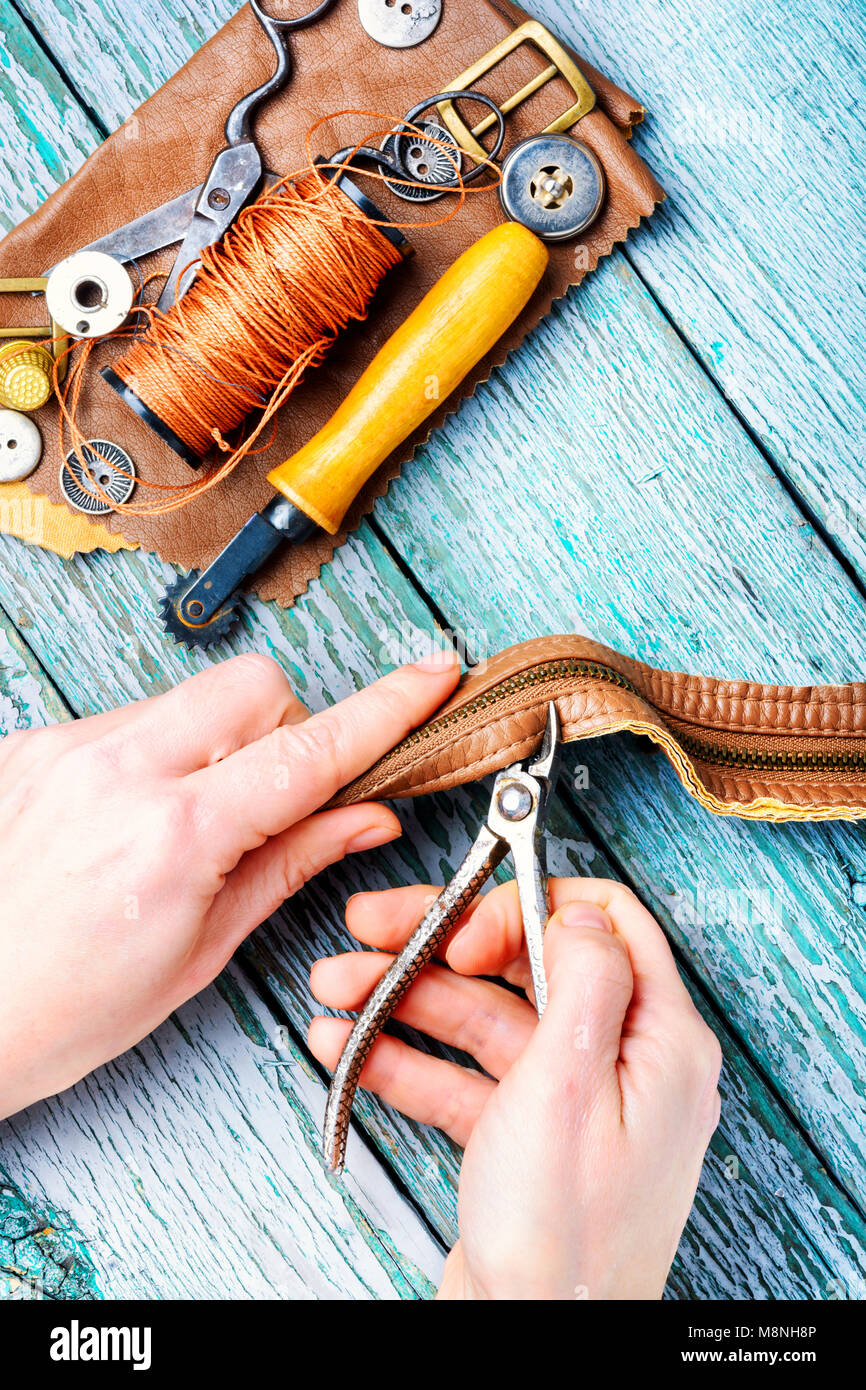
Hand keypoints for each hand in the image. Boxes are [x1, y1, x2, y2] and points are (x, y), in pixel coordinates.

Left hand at [0, 649, 458, 1121]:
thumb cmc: (71, 1009)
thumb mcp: (204, 951)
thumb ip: (292, 862)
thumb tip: (368, 815)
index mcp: (174, 836)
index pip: (308, 750)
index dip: (385, 709)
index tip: (430, 676)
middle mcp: (115, 772)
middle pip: (252, 687)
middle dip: (285, 727)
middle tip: (271, 799)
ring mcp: (65, 750)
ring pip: (190, 699)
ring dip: (216, 744)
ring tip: (186, 821)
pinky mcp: (32, 744)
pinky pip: (129, 719)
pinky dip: (156, 756)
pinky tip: (129, 819)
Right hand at [309, 877, 721, 1299]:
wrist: (528, 1346)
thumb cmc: (561, 1237)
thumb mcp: (570, 1084)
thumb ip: (585, 980)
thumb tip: (584, 911)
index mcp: (659, 1040)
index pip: (605, 924)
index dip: (526, 908)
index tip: (464, 923)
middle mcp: (622, 1063)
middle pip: (526, 967)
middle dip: (438, 946)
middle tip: (369, 930)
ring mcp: (572, 1103)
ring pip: (485, 1020)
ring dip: (405, 999)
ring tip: (334, 990)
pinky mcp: (528, 1139)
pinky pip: (466, 1077)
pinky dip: (408, 1059)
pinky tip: (347, 1046)